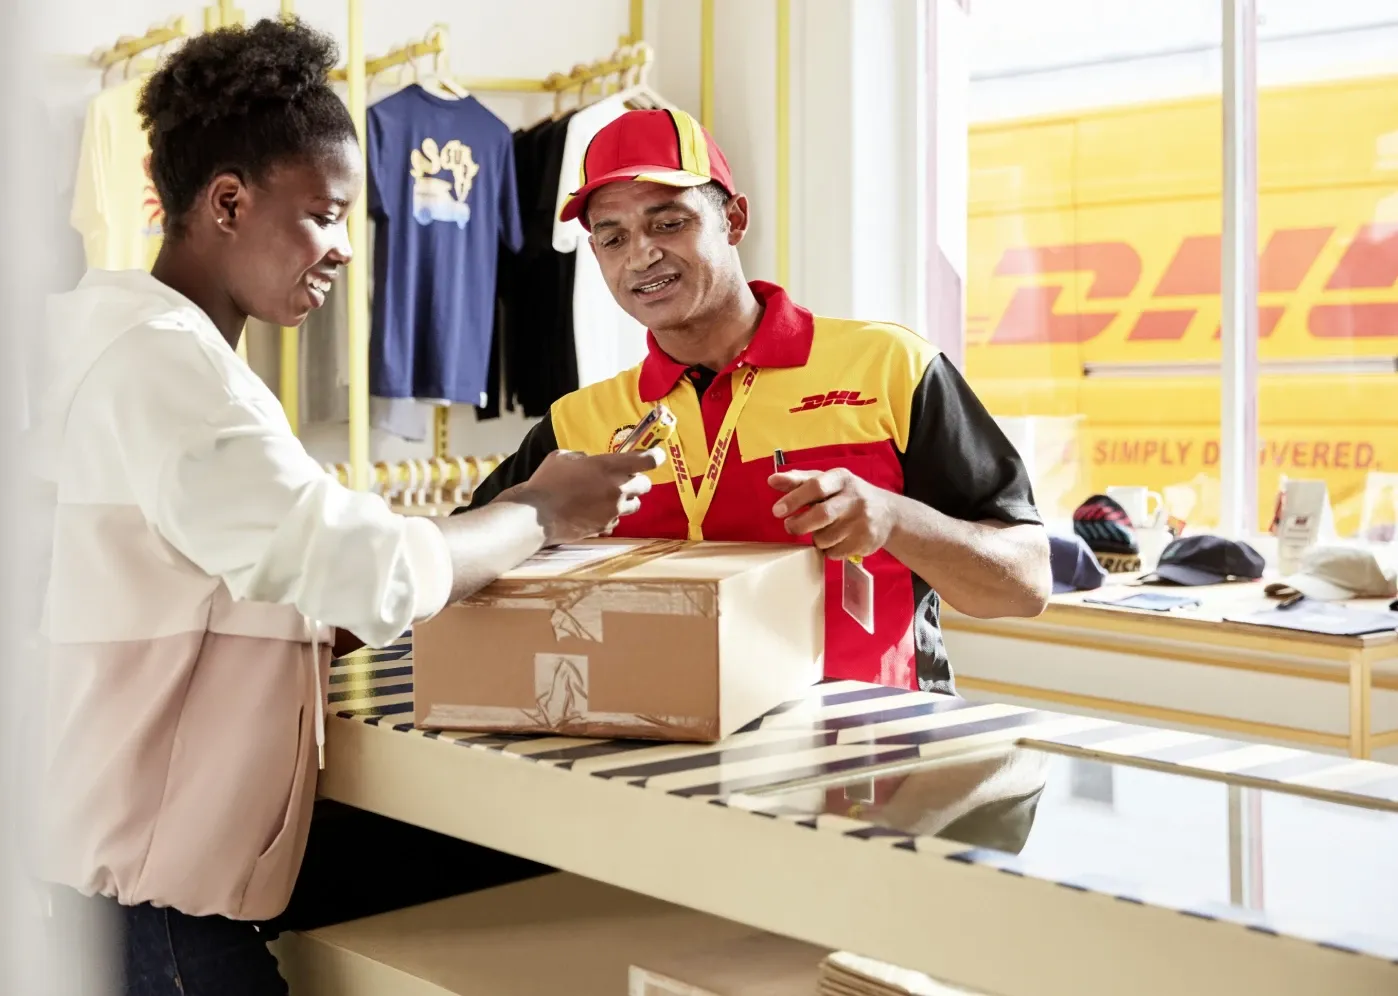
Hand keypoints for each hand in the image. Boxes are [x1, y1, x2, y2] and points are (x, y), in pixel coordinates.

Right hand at [508, 448, 664, 544]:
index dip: (655, 456)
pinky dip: (610, 515)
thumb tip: (591, 461)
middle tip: (622, 479)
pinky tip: (594, 512)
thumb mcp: (564, 457)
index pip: (647, 460)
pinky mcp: (606, 526)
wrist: (536, 516)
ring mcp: (613, 510)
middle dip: (636, 481)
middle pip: (645, 485)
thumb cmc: (546, 482)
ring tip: (607, 497)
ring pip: (634, 504)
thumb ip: (585, 458)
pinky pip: (617, 519)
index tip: (655, 455)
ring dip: (626, 499)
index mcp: (608, 466)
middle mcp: (617, 488)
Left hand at [770, 468, 896, 558]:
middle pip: (821, 515)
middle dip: (799, 525)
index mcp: (842, 478)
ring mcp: (862, 521)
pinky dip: (828, 549)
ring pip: (824, 538)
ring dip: (816, 538)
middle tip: (790, 526)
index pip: (816, 486)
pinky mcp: (866, 541)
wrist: (888, 514)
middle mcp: (855, 498)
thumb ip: (799, 481)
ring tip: (822, 530)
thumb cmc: (848, 495)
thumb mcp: (827, 482)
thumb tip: (772, 480)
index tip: (777, 510)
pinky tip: (836, 540)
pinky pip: (834, 552)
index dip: (794, 499)